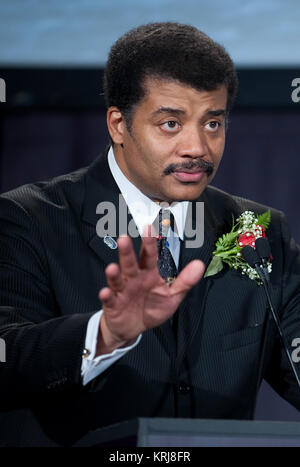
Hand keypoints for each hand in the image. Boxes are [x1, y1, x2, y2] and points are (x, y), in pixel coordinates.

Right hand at [97, 226, 204, 354]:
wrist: (133, 327)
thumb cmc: (152, 307)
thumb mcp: (172, 296)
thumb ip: (185, 281)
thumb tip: (199, 265)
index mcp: (149, 274)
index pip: (150, 256)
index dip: (150, 243)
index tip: (149, 229)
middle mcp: (134, 278)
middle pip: (130, 263)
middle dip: (127, 251)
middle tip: (124, 239)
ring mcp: (122, 290)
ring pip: (117, 279)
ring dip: (113, 273)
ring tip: (112, 267)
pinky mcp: (113, 304)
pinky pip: (109, 299)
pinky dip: (106, 295)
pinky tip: (105, 292)